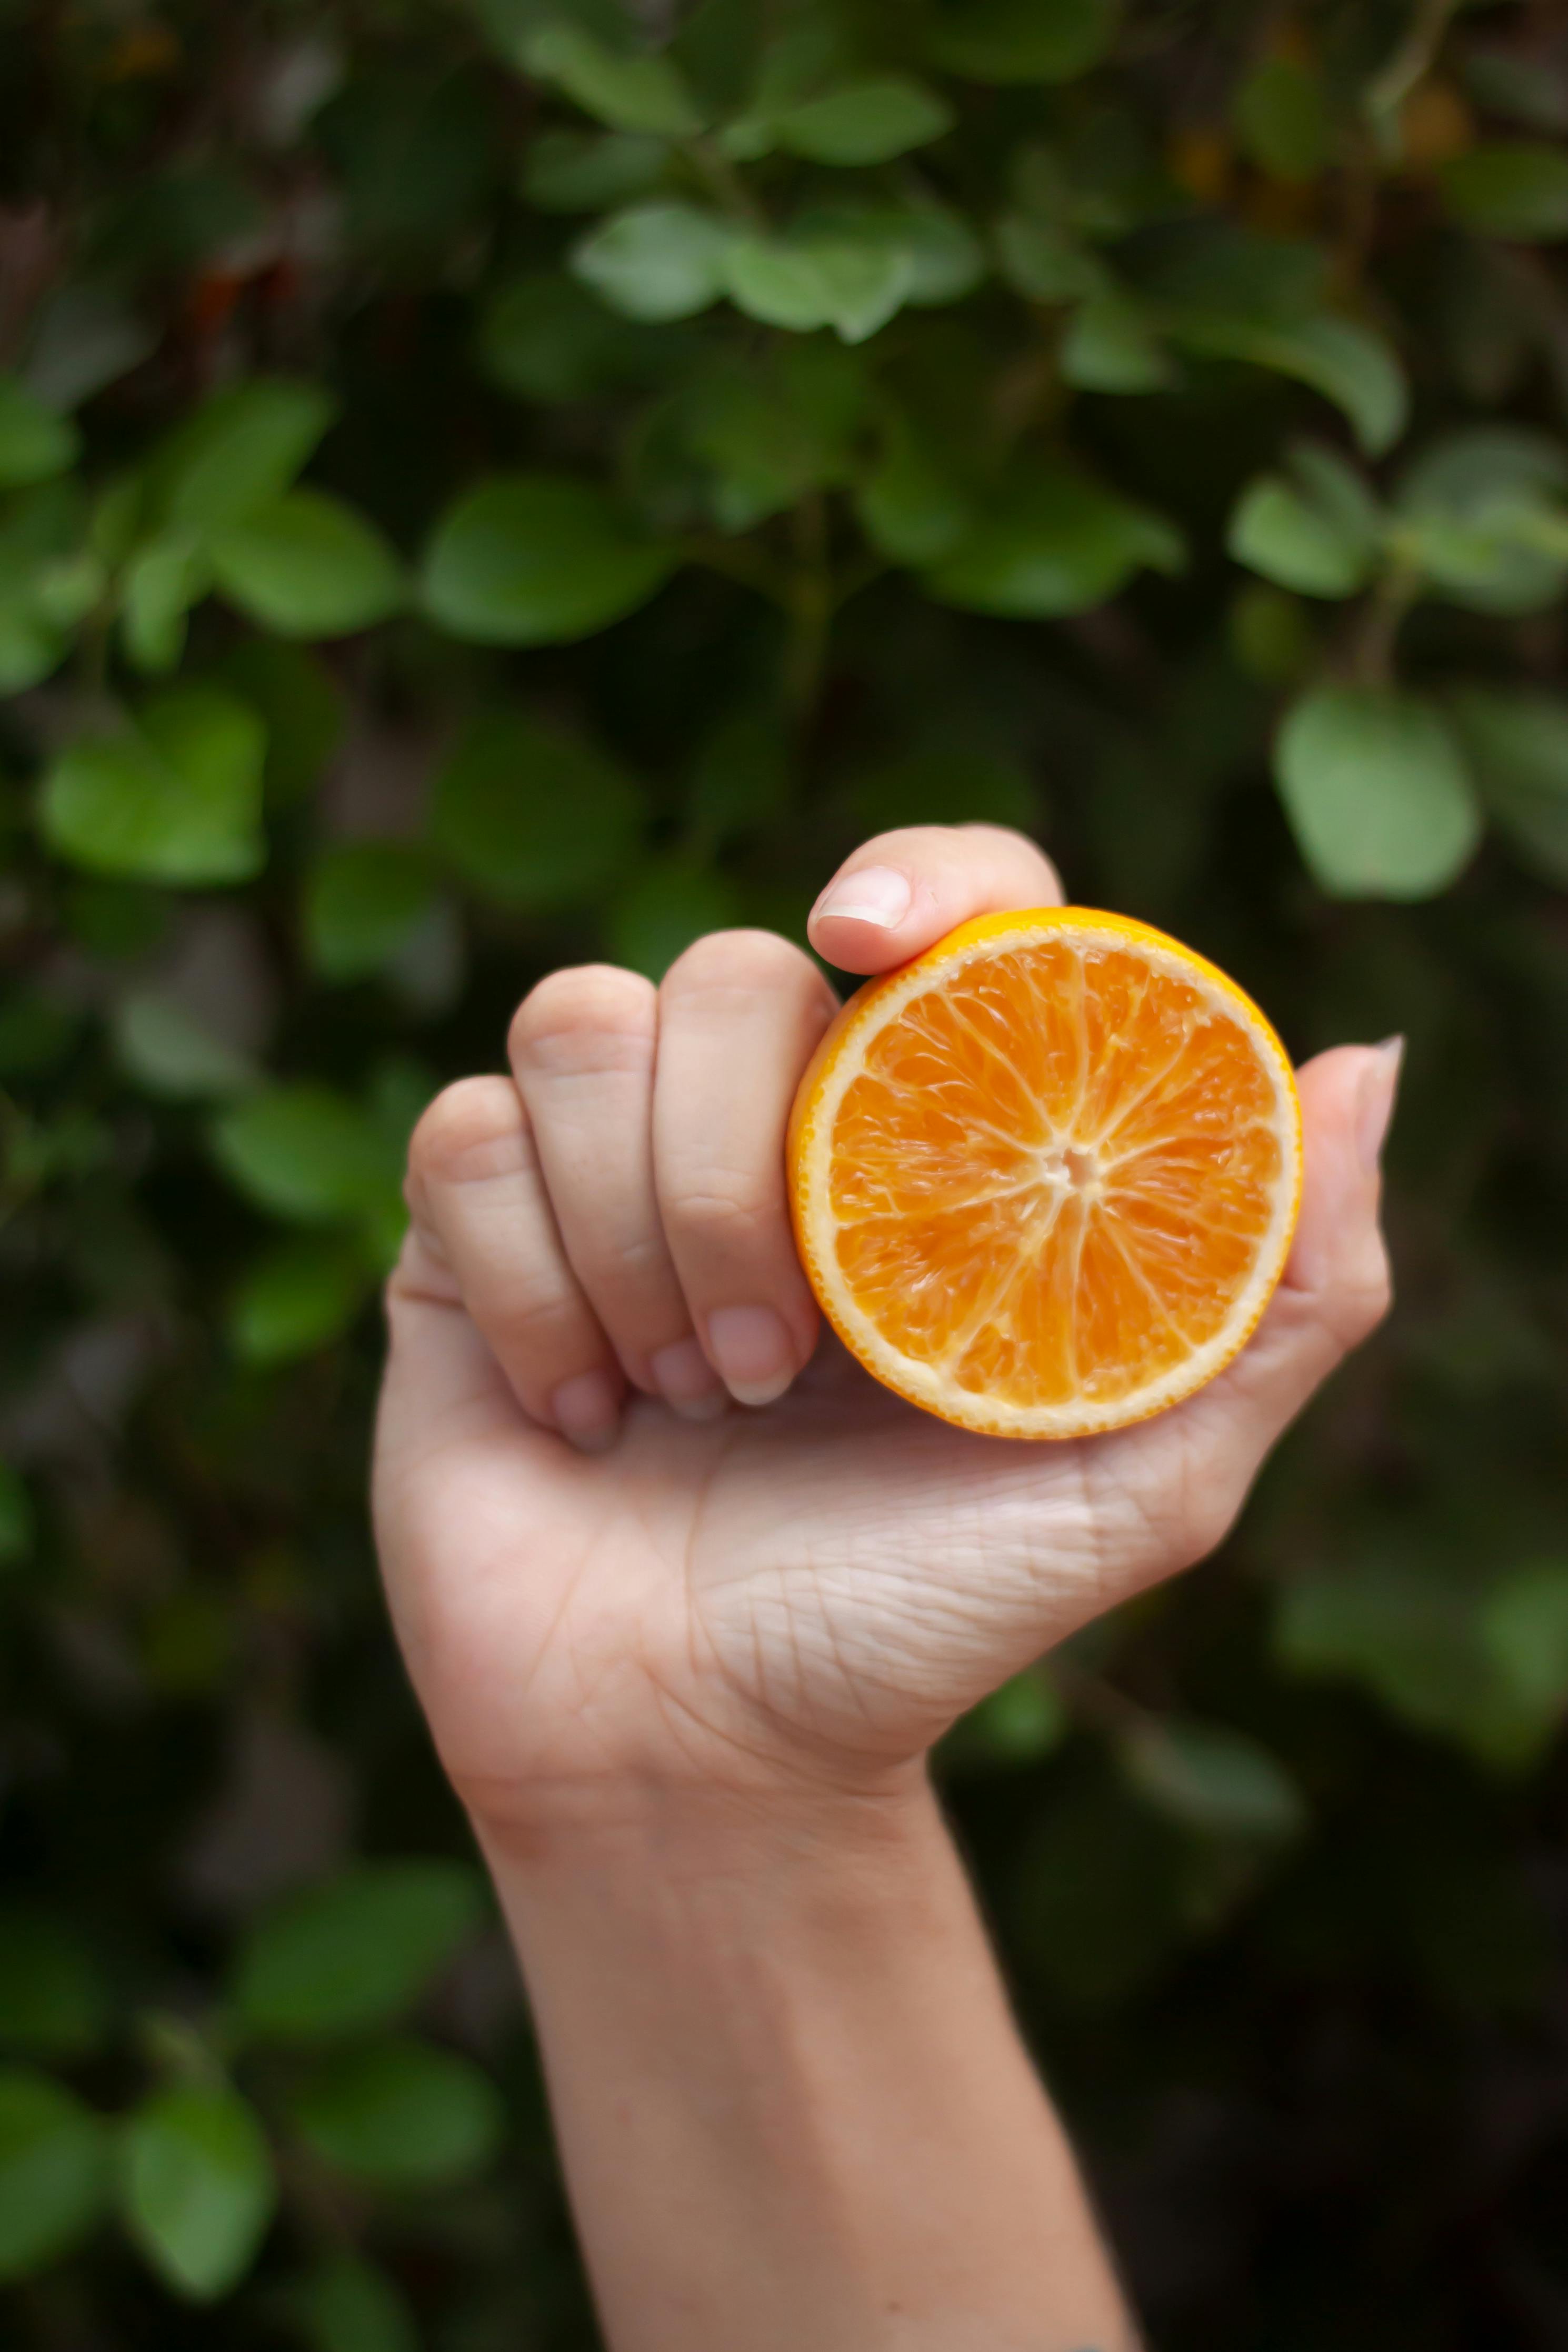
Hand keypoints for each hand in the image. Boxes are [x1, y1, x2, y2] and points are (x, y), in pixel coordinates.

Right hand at [373, 827, 1394, 1832]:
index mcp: (921, 1150)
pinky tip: (582, 1415)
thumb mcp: (1146, 1482)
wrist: (701, 1753)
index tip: (874, 940)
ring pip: (576, 1027)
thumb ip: (1285, 1295)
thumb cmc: (918, 1619)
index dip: (914, 880)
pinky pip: (465, 1141)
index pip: (934, 912)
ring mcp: (604, 1166)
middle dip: (741, 1179)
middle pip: (724, 971)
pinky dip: (534, 1289)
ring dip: (637, 1235)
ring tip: (690, 1401)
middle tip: (779, 1371)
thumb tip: (1361, 1065)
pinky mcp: (468, 1230)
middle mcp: (763, 1127)